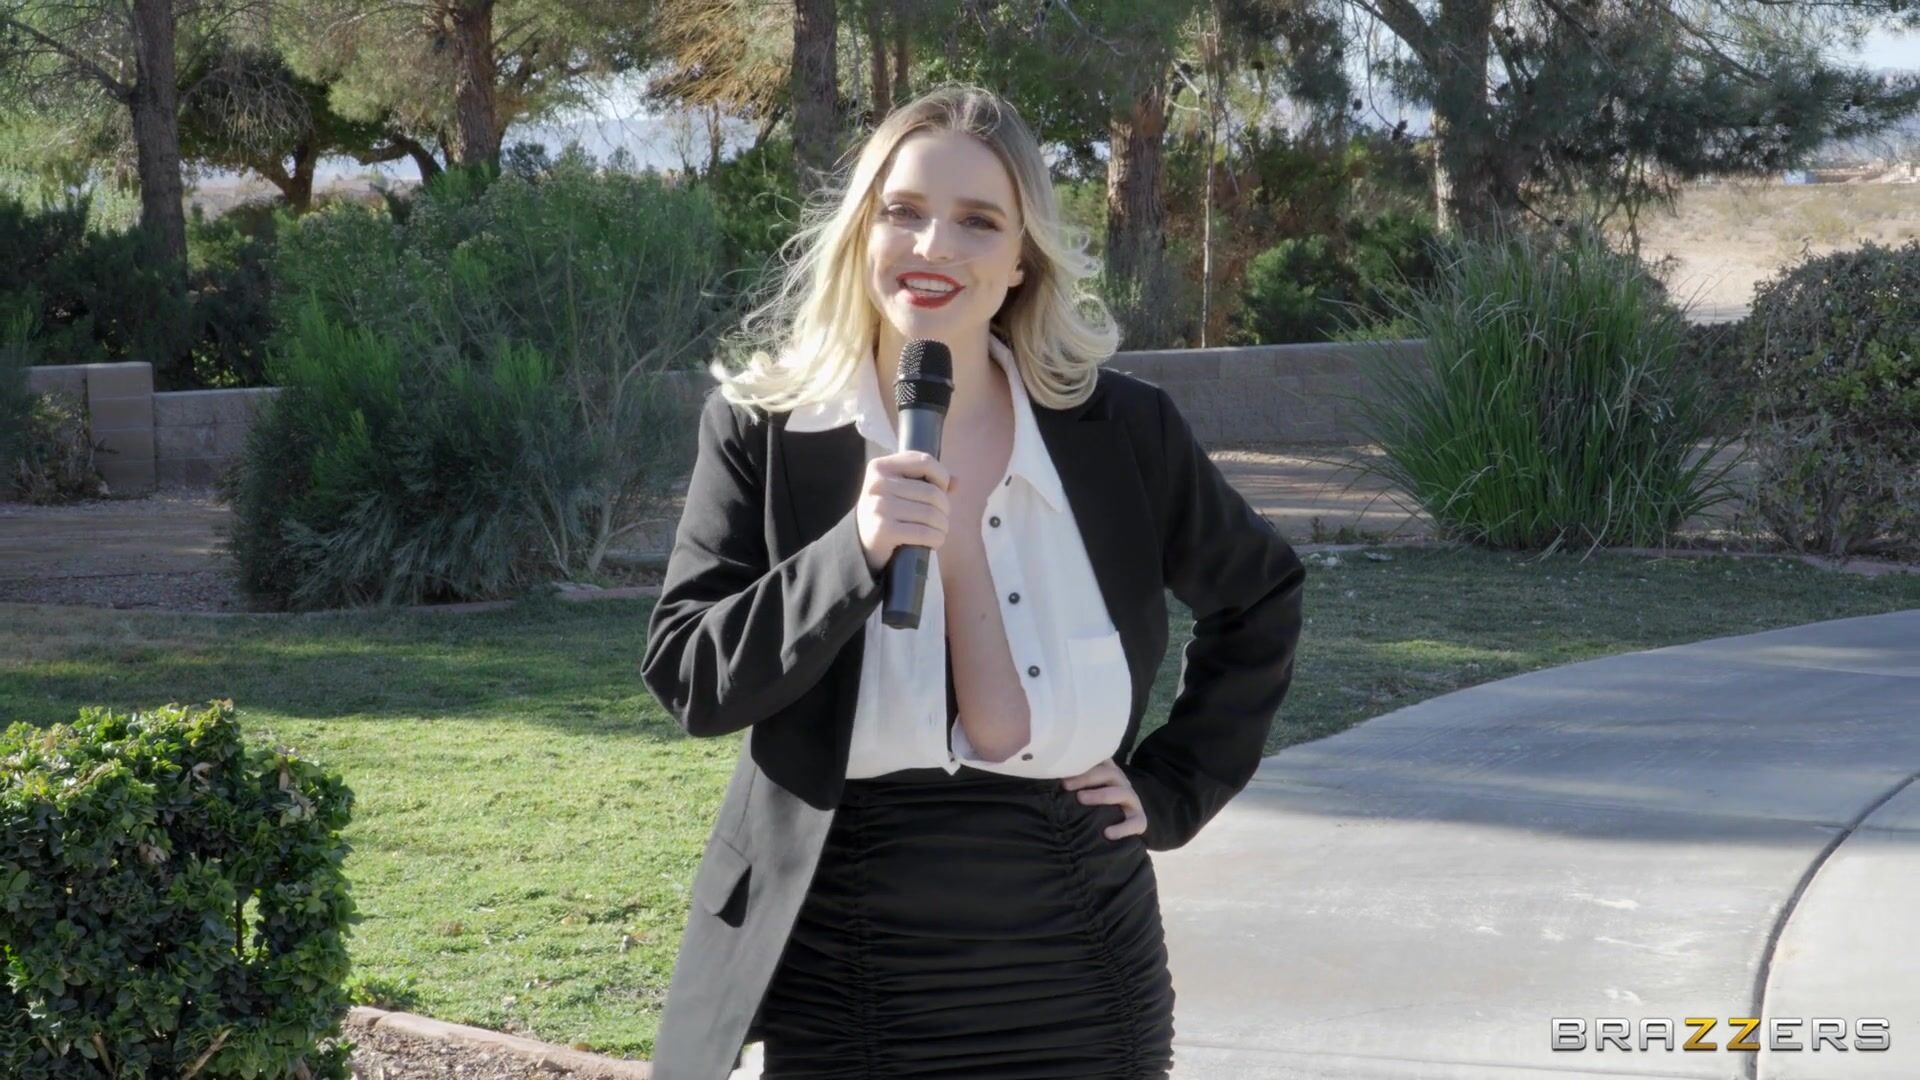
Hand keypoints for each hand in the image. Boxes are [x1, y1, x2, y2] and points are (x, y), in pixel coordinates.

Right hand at [856, 450, 952, 573]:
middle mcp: (877, 484)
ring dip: (942, 526)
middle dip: (945, 509)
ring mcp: (879, 507)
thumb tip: (957, 481)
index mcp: (880, 467)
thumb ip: (928, 482)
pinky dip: (937, 539)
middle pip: (932, 492)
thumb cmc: (888, 514)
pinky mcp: (883, 530)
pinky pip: (925, 533)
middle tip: (941, 519)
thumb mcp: (902, 491)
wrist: (862, 545)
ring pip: (932, 514)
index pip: (925, 461)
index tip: (942, 491)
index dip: (942, 476)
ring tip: (939, 531)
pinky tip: (934, 542)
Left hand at [1061, 757, 1147, 841]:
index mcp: (1109, 772)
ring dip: (1101, 795)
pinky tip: (1108, 833)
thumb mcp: (1086, 789)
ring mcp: (1132, 801)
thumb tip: (1046, 776)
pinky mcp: (1139, 820)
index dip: (1081, 763)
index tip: (1061, 769)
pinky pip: (1135, 823)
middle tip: (1066, 785)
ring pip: (1121, 793)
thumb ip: (1073, 781)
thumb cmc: (1095, 804)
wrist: (1122, 823)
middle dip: (1086, 777)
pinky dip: (1122, 828)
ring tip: (1081, 799)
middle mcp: (1122, 783)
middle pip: (1109, 773)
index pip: (1099, 761)